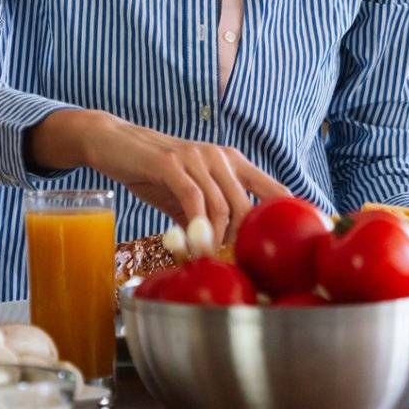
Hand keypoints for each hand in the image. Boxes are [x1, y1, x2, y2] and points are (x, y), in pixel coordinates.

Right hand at [34, 110, 288, 245]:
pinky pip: (195, 200)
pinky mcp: (172, 163)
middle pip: (250, 205)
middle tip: (235, 266)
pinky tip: (194, 243)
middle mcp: (220, 156)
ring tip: (210, 259)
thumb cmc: (151, 171)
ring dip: (219, 239)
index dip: (287, 217)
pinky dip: (198, 226)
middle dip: (244, 241)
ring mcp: (197, 158)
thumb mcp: (185, 195)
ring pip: (224, 206)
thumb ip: (206, 217)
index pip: (273, 190)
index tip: (295, 248)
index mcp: (231, 162)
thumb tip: (222, 252)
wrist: (113, 142)